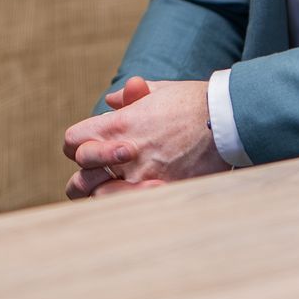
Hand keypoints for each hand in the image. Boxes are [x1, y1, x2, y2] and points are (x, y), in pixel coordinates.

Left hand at [62, 77, 228, 199]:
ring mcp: (142, 175)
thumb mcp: (158, 91)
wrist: (226, 118)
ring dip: (105, 195)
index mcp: (118, 125)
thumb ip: (130, 96)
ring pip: (101, 199)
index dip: (77, 147)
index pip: (72, 142)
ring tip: (117, 190)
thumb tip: (113, 100)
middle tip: (100, 176)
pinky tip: (139, 199)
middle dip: (86, 176)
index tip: (89, 149)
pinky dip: (130, 205)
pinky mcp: (163, 191)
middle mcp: (124, 153)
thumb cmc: (193, 101)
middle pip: (80, 177)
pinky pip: (131, 208)